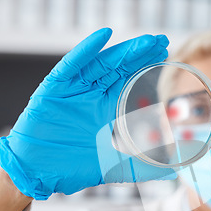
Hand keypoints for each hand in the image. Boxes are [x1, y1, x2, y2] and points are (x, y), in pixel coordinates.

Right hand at [0, 28, 174, 199]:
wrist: (37, 173)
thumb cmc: (72, 168)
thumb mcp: (114, 167)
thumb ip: (142, 168)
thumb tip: (173, 174)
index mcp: (107, 110)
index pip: (131, 83)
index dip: (147, 68)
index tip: (167, 55)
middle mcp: (93, 96)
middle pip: (120, 69)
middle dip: (141, 54)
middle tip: (162, 41)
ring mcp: (74, 90)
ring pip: (102, 64)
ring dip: (123, 51)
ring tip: (146, 41)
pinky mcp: (54, 89)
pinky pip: (72, 65)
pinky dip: (86, 50)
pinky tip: (103, 36)